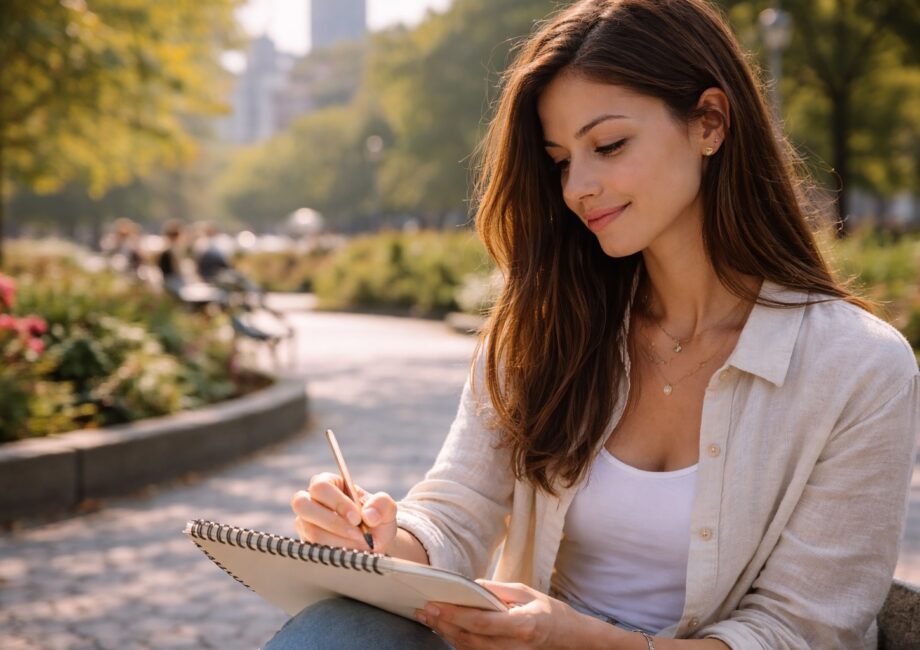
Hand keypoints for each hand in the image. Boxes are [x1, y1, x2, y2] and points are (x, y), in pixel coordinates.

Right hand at [290, 472, 397, 552]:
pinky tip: (352, 553)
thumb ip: (382, 504)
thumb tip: (369, 515)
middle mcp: (311, 501)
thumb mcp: (386, 508)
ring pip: (311, 531)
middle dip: (333, 522)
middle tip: (357, 533)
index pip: (321, 486)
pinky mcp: (307, 543)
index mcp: (329, 484)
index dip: (337, 502)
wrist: (373, 542)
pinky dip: (336, 553)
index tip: (357, 518)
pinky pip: (314, 549)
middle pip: (302, 504)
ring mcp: (306, 523)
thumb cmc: (376, 519)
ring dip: (339, 541)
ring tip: (361, 545)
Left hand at [415, 580, 589, 648]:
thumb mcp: (527, 593)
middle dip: (443, 624)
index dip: (455, 615)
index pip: (481, 622)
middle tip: (423, 610)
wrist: (570, 639)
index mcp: (522, 626)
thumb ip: (497, 590)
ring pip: (469, 649)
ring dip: (446, 634)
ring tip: (428, 618)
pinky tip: (446, 630)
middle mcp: (514, 647)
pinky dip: (458, 642)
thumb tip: (470, 585)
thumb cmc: (551, 613)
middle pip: (470, 639)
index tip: (435, 604)